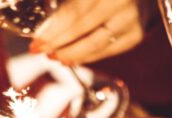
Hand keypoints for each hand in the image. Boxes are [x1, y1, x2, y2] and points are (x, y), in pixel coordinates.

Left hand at [31, 0, 153, 63]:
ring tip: (53, 56)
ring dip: (70, 53)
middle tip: (39, 50)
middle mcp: (121, 2)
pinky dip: (86, 56)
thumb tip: (44, 25)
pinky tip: (70, 58)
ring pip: (94, 44)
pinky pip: (106, 51)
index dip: (53, 27)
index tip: (37, 39)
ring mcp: (131, 19)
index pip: (75, 11)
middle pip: (82, 28)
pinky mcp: (135, 35)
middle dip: (57, 42)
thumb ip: (69, 4)